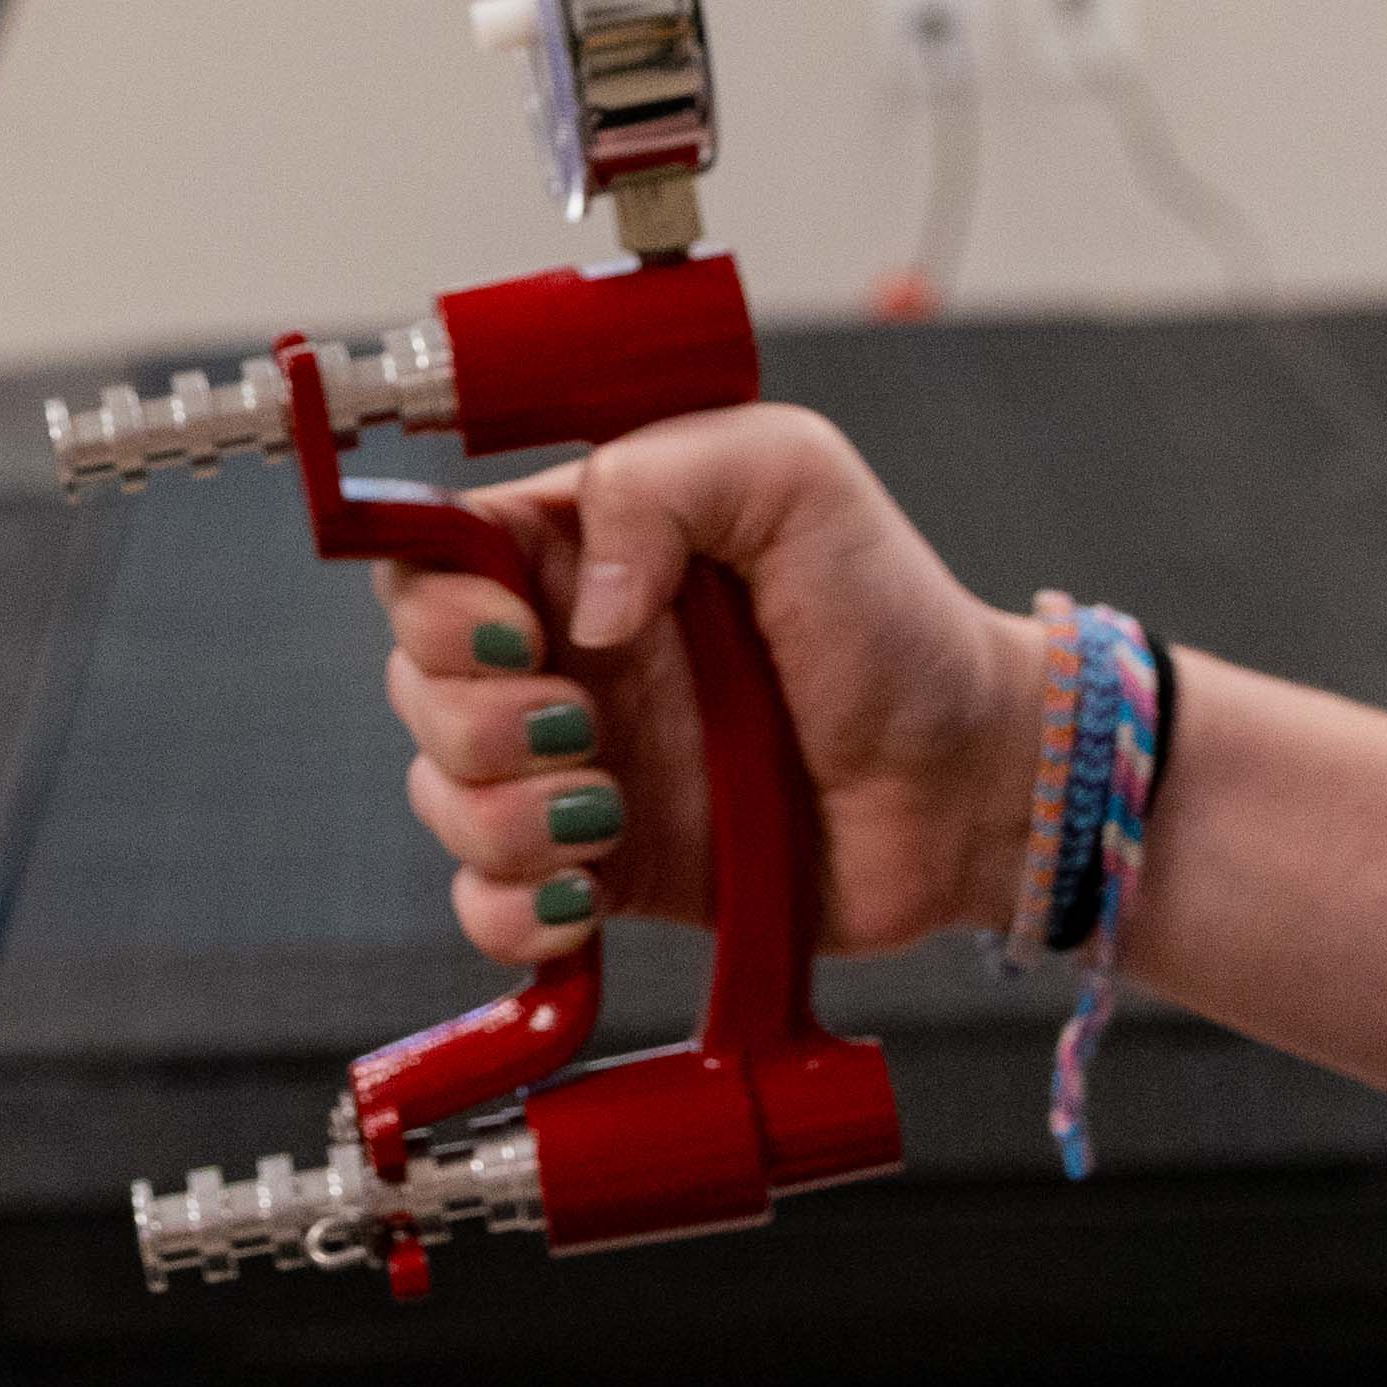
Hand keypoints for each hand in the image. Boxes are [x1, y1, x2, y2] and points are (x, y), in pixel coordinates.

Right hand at [375, 402, 1051, 971]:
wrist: (969, 781)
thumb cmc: (896, 618)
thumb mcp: (793, 477)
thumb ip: (660, 481)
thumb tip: (577, 607)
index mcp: (584, 548)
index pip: (431, 559)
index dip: (441, 603)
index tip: (518, 632)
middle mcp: (565, 656)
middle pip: (418, 684)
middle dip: (476, 718)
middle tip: (586, 726)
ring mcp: (578, 768)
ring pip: (441, 796)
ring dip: (504, 816)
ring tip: (611, 810)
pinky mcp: (603, 872)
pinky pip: (490, 905)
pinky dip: (514, 910)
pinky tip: (587, 891)